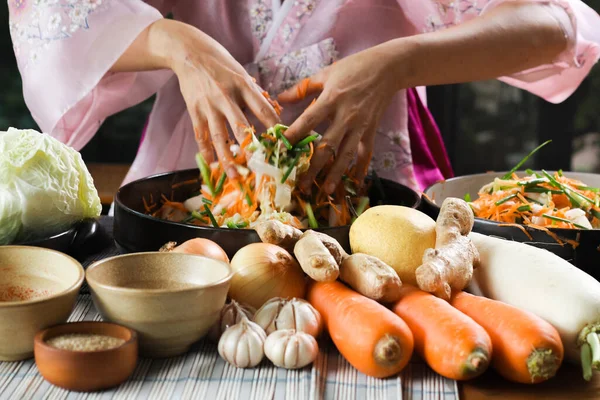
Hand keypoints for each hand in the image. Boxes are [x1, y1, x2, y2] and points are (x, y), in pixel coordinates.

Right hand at [163, 21, 280, 177]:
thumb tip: (274, 114)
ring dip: (228, 158)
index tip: (283, 145)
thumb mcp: (242, 74)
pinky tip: (212, 165)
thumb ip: (256, 95)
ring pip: (219, 136)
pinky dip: (207, 152)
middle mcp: (226, 96)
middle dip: (251, 149)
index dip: (274, 128)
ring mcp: (209, 105)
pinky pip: (201, 135)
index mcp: (243, 85)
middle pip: (241, 126)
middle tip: (261, 168)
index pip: (263, 110)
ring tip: (235, 176)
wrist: (189, 52)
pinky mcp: (194, 110)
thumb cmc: (222, 64)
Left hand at [278, 45, 399, 193]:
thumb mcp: (325, 73)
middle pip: (327, 145)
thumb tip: (279, 99)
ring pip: (346, 154)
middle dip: (314, 166)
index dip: (295, 135)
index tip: (281, 149)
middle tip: (302, 184)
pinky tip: (354, 183)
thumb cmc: (353, 68)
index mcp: (331, 99)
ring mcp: (360, 126)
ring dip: (336, 174)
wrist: (387, 68)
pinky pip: (365, 153)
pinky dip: (361, 169)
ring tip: (325, 190)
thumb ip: (302, 88)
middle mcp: (346, 116)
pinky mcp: (371, 130)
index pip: (309, 120)